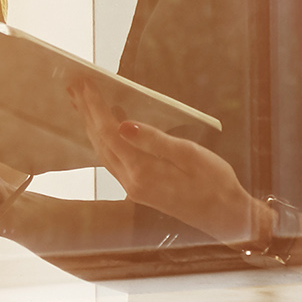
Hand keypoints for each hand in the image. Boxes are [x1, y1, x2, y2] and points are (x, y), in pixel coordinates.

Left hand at [85, 102, 262, 243]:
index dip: (95, 107)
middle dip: (86, 112)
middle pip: (100, 141)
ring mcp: (133, 188)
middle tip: (74, 86)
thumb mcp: (190, 155)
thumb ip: (154, 140)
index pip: (109, 133)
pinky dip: (104, 139)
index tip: (85, 83)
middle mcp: (130, 183)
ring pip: (103, 151)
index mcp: (142, 172)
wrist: (227, 218)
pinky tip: (105, 128)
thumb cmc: (215, 183)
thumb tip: (123, 124)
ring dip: (91, 126)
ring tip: (81, 103)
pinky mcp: (139, 189)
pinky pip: (113, 160)